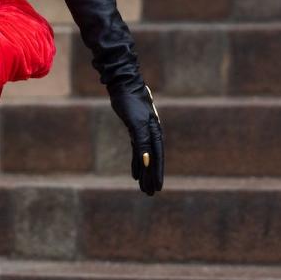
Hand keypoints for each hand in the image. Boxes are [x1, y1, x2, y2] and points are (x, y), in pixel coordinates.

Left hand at [109, 81, 163, 195]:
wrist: (123, 85)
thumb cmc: (130, 102)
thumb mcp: (136, 122)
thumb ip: (143, 141)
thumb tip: (147, 159)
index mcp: (155, 132)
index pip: (157, 157)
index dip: (157, 173)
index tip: (157, 188)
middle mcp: (152, 134)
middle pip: (153, 160)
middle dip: (152, 177)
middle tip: (150, 194)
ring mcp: (144, 132)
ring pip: (145, 157)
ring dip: (145, 173)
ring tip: (143, 188)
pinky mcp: (135, 131)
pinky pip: (137, 151)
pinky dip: (137, 163)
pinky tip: (136, 174)